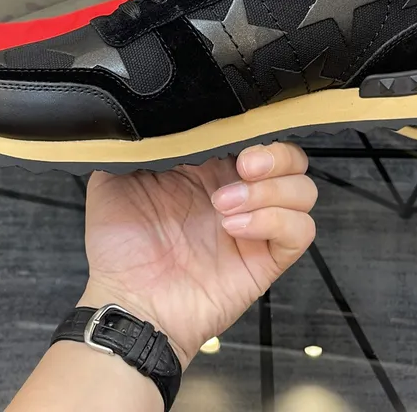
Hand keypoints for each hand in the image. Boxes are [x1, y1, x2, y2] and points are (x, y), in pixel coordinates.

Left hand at [79, 143, 316, 367]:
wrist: (126, 300)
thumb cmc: (118, 246)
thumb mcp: (112, 180)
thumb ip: (132, 146)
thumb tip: (139, 114)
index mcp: (209, 168)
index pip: (255, 135)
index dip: (255, 130)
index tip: (235, 139)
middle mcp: (239, 191)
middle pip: (293, 158)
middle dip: (276, 156)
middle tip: (244, 167)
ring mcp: (256, 225)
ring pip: (304, 191)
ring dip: (270, 192)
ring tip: (225, 206)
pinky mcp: (265, 259)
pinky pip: (300, 231)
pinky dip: (276, 221)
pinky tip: (236, 228)